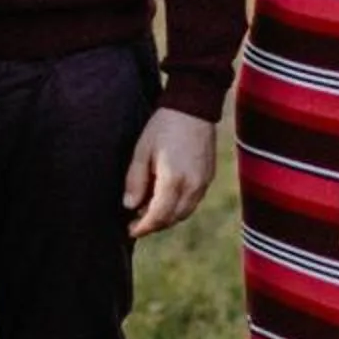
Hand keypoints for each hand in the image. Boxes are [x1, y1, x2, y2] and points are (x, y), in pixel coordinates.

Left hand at [122, 106, 216, 237]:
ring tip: (148, 209)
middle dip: (154, 224)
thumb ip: (135, 181)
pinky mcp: (208, 177)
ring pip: (184, 212)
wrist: (194, 107)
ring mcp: (203, 183)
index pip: (158, 216)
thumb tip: (130, 206)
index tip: (130, 230)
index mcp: (174, 181)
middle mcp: (192, 186)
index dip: (143, 227)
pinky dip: (178, 206)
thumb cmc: (164, 126)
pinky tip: (165, 197)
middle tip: (136, 221)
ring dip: (167, 217)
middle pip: (172, 218)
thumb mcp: (142, 151)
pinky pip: (193, 201)